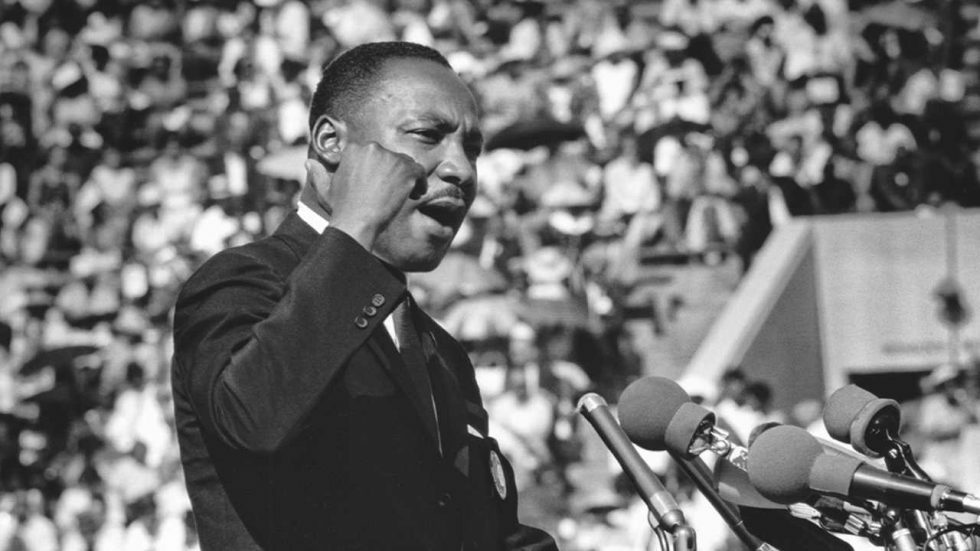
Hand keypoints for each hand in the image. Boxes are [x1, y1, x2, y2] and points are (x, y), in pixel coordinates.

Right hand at [307, 142, 425, 249]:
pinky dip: (420, 183)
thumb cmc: (341, 209)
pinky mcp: (406, 170)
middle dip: (393, 171)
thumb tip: (308, 162)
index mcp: (354, 149)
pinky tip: (415, 194)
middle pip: (391, 156)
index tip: (379, 182)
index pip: (373, 153)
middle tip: (393, 190)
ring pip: (406, 163)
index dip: (378, 168)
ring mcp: (391, 158)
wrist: (357, 222)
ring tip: (405, 193)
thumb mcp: (325, 190)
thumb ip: (319, 174)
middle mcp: (373, 148)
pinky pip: (420, 171)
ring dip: (407, 177)